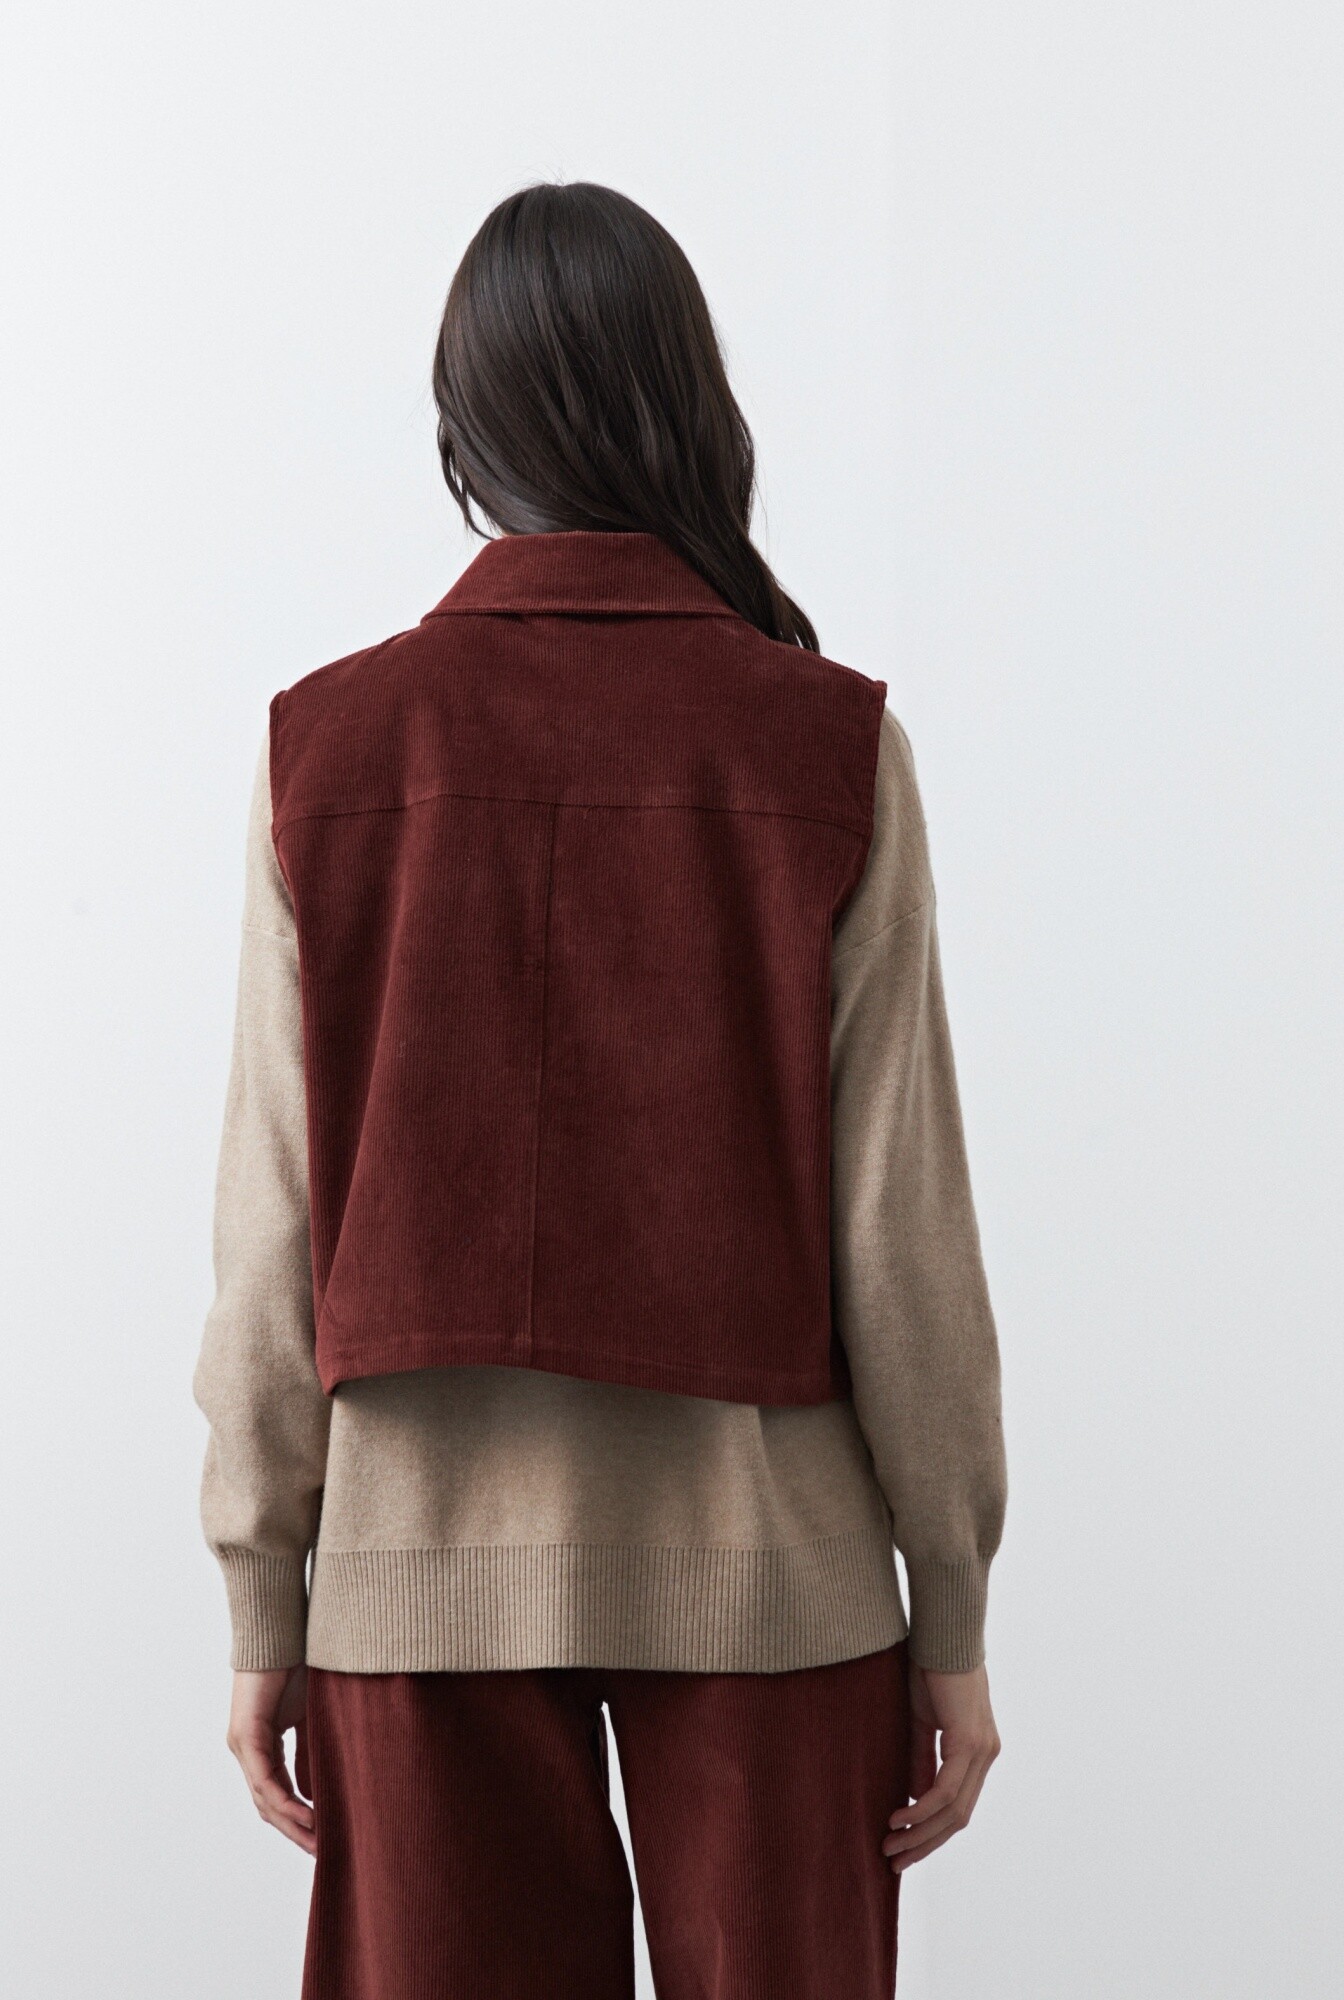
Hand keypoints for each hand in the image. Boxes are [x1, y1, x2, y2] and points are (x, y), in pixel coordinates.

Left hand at [226, 1666, 315, 1854]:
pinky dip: (284, 1801)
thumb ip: (310, 1752)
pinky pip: (263, 1780)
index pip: (276, 1795)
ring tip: (317, 1842)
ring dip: (291, 1824)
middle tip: (320, 1853)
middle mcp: (246, 1750)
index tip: (322, 1838)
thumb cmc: (298, 1666)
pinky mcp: (245, 1736)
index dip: (297, 1820)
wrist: (283, 1632)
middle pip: (267, 1805)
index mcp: (261, 1746)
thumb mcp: (311, 1717)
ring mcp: (242, 1744)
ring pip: (264, 1798)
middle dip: (295, 1832)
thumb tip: (318, 1788)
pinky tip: (306, 1816)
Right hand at [883, 1662, 998, 1871]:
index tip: (904, 1849)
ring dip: (920, 1833)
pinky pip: (946, 1789)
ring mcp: (982, 1750)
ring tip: (890, 1846)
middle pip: (959, 1817)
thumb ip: (923, 1758)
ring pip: (953, 1810)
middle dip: (925, 1844)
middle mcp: (987, 1755)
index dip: (932, 1833)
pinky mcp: (969, 1741)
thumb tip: (914, 1796)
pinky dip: (922, 1808)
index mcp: (979, 1751)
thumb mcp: (923, 1721)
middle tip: (894, 1861)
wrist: (942, 1634)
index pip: (959, 1806)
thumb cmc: (930, 1669)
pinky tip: (898, 1817)